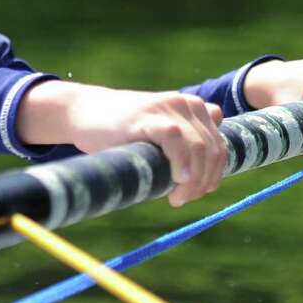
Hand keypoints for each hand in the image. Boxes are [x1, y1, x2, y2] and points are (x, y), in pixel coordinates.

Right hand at [18, 81, 226, 207]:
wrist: (83, 112)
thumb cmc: (120, 129)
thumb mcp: (159, 129)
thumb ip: (186, 136)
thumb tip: (213, 160)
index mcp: (191, 107)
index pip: (219, 145)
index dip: (215, 173)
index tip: (200, 192)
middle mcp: (184, 103)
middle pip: (212, 149)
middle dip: (204, 180)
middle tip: (185, 199)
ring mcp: (166, 107)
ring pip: (199, 147)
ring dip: (194, 179)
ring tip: (178, 197)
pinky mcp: (147, 115)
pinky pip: (175, 140)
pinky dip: (182, 163)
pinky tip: (177, 180)